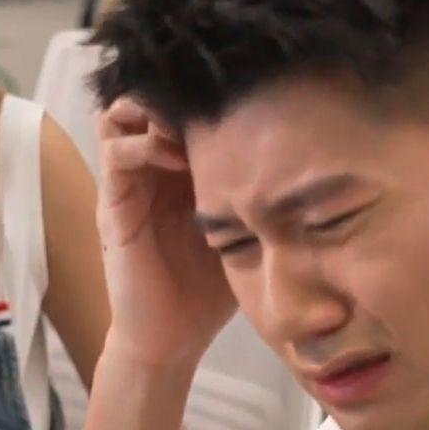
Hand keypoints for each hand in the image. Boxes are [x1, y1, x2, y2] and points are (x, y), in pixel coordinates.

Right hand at [96, 96, 237, 370]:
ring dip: (154, 110)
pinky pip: (115, 151)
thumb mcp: (246, 230)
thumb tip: (315, 163)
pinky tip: (178, 160)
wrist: (170, 338)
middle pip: (147, 95)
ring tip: (191, 130)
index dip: (205, 91)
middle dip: (176, 90)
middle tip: (213, 104)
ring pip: (121, 112)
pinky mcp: (113, 202)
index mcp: (180, 168)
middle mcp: (151, 166)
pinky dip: (145, 144)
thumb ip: (262, 195)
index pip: (180, 106)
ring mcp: (128, 181)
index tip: (243, 94)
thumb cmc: (209, 290)